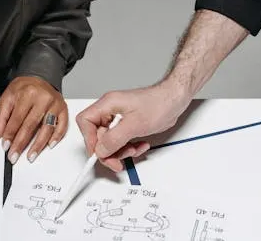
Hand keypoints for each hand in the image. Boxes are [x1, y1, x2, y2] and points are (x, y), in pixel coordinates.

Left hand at [0, 76, 67, 164]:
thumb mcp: (8, 97)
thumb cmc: (24, 87)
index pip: (17, 119)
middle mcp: (42, 98)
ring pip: (47, 128)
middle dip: (21, 143)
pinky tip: (49, 145)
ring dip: (38, 145)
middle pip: (30, 125)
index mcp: (27, 93)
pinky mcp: (63, 108)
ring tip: (30, 155)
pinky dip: (56, 137)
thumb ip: (1, 117)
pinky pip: (61, 125)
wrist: (39, 77)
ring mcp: (54, 104)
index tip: (6, 146)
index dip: (10, 135)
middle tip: (14, 155)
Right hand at [75, 80, 190, 172]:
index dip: (89, 139)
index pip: (85, 122)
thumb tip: (100, 150)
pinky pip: (121, 140)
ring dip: (121, 150)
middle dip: (108, 150)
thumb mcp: (134, 125)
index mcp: (108, 104)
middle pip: (97, 135)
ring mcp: (119, 117)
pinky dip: (129, 147)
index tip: (99, 153)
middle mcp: (111, 110)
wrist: (175, 99)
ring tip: (134, 150)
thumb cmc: (159, 103)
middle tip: (117, 161)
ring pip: (110, 140)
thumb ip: (114, 139)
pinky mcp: (128, 124)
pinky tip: (140, 145)